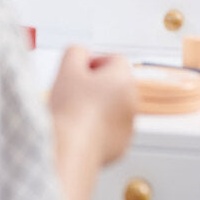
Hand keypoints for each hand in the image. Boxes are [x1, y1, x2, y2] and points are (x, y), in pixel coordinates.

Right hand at [50, 46, 135, 166]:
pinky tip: (81, 128)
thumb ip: (76, 51)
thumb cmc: (70, 108)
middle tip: (75, 90)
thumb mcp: (67, 67)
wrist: (72, 147)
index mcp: (123, 79)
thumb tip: (82, 54)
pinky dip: (99, 127)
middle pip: (116, 83)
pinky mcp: (122, 146)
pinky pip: (112, 129)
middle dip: (97, 84)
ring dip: (99, 105)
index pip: (115, 59)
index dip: (95, 61)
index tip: (81, 71)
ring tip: (76, 111)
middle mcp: (132, 102)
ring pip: (115, 107)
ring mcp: (129, 126)